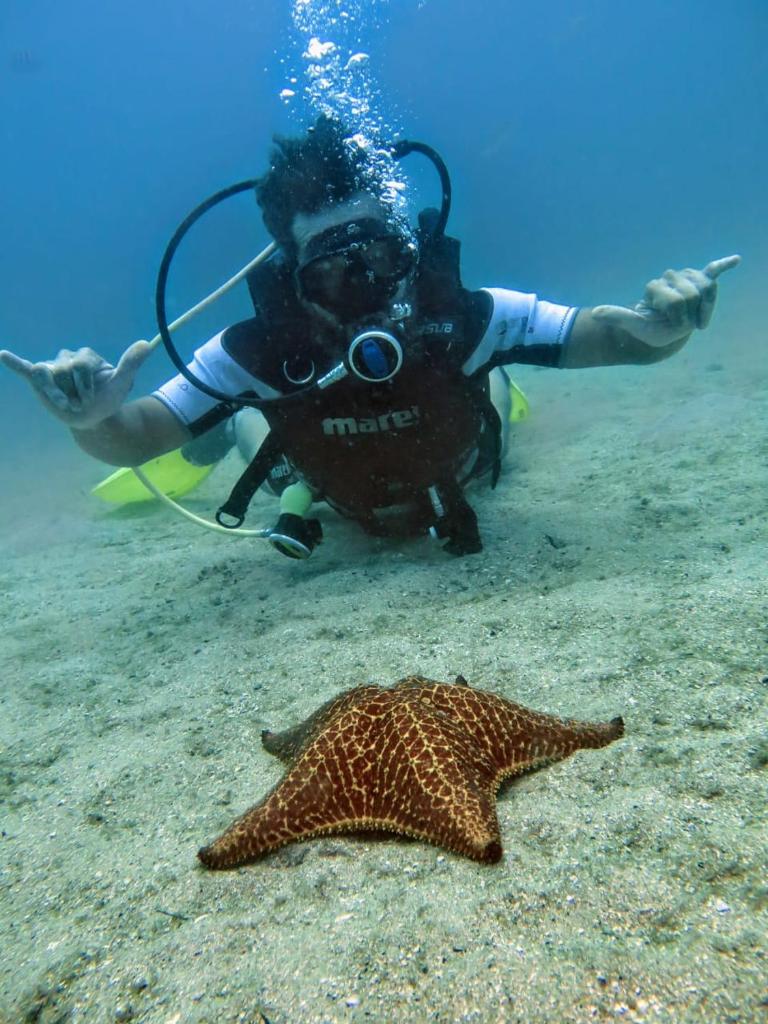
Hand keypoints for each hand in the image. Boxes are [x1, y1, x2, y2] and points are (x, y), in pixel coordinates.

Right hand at [0, 340, 153, 428]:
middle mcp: (67, 358)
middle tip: (80, 404)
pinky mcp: (40, 380)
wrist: (94, 419)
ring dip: (57, 396)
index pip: (82, 366)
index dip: (87, 386)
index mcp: (86, 356)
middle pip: (65, 370)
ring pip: (48, 377)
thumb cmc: (107, 399)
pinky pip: (25, 368)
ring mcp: (52, 369)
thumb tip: (147, 343)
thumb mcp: (122, 382)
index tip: (92, 399)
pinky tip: (3, 355)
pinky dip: (14, 363)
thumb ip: (131, 363)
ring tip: (66, 404)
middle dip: (74, 392)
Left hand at [591, 254, 740, 347]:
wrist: (662, 330)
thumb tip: (593, 314)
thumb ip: (617, 316)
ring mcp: (688, 279)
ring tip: (693, 315)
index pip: (675, 298)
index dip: (675, 315)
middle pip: (690, 292)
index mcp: (658, 286)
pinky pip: (714, 271)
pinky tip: (736, 259)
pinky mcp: (702, 281)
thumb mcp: (634, 325)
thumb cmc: (649, 329)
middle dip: (687, 311)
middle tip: (679, 319)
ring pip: (705, 287)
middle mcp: (673, 278)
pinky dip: (723, 265)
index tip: (669, 323)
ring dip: (703, 305)